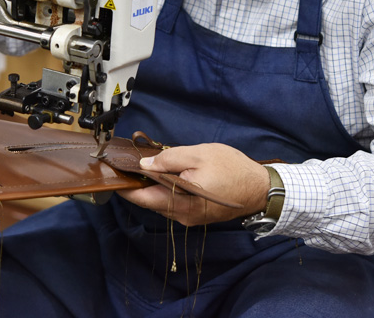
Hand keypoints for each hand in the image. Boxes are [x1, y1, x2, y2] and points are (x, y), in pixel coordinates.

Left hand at [118, 143, 270, 226]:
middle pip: (148, 200)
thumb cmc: (232, 169)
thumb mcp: (199, 154)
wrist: (260, 189)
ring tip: (146, 165)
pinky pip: (172, 202)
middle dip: (137, 182)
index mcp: (179, 200)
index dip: (124, 185)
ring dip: (151, 186)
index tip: (113, 172)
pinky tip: (166, 175)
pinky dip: (165, 189)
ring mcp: (189, 217)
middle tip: (128, 163)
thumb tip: (145, 164)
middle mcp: (181, 214)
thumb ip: (169, 159)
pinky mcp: (196, 215)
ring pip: (160, 201)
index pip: (141, 197)